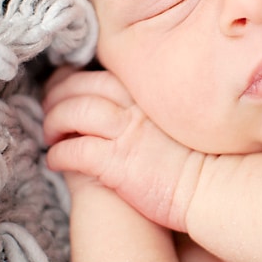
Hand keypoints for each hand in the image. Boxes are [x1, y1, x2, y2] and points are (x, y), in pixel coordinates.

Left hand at [42, 68, 208, 231]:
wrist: (214, 188)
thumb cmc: (202, 159)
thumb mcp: (178, 122)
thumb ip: (152, 110)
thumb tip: (131, 111)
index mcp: (149, 93)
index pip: (102, 73)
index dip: (77, 78)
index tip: (66, 87)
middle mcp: (135, 106)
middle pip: (82, 86)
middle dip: (58, 94)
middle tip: (48, 105)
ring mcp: (125, 133)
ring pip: (73, 113)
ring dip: (53, 121)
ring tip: (49, 133)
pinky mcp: (116, 162)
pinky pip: (75, 151)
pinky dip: (58, 154)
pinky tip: (54, 161)